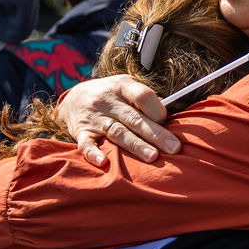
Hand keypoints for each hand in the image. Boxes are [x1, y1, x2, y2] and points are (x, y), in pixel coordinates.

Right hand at [57, 74, 176, 165]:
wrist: (74, 98)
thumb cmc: (112, 95)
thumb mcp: (127, 87)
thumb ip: (145, 101)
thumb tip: (171, 118)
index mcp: (122, 86)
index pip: (142, 95)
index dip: (156, 109)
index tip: (166, 120)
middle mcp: (107, 101)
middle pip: (134, 118)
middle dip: (156, 134)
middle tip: (174, 148)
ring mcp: (93, 117)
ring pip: (117, 132)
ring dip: (135, 145)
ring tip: (153, 157)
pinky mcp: (81, 133)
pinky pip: (86, 144)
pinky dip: (94, 154)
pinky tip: (104, 162)